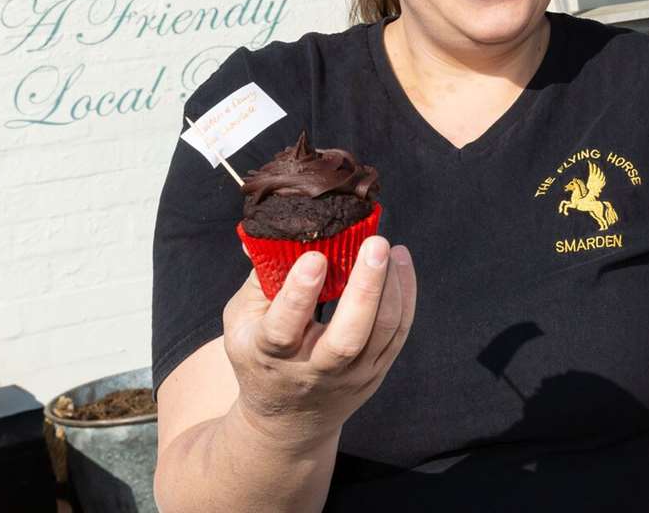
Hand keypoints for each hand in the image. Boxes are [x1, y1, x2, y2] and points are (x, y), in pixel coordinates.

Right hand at [221, 237, 416, 448]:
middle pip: (347, 339)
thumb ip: (260, 278)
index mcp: (270, 355)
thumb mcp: (242, 323)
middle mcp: (313, 370)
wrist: (288, 419)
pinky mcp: (376, 371)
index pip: (284, 329)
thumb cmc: (261, 356)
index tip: (314, 258)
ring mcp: (351, 375)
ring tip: (391, 248)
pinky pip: (399, 333)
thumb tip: (273, 229)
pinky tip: (402, 263)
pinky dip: (405, 296)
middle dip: (365, 289)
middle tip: (376, 244)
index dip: (298, 294)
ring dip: (392, 287)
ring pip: (381, 334)